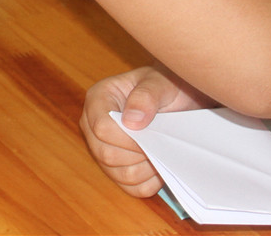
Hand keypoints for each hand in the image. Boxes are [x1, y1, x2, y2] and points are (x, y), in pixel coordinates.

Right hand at [80, 67, 209, 196]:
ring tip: (159, 154)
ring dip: (143, 170)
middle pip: (105, 154)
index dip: (126, 139)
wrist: (177, 97)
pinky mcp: (116, 166)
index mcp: (98, 98)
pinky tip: (157, 167)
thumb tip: (131, 121)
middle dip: (136, 156)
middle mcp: (93, 123)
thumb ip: (146, 97)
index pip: (101, 128)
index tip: (151, 137)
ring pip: (116, 173)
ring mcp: (102, 146)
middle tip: (158, 146)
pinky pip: (128, 186)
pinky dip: (146, 183)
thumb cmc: (165, 85)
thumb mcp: (160, 83)